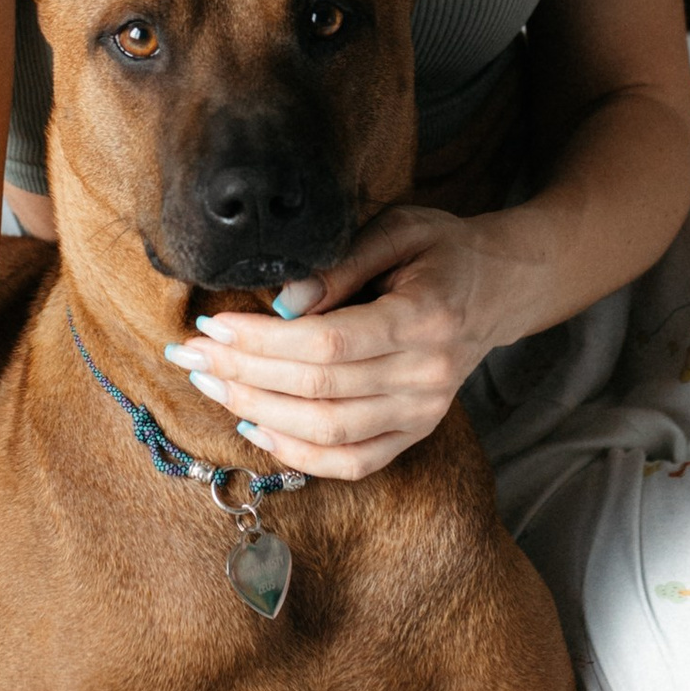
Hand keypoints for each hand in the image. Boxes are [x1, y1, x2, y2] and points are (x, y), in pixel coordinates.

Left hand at [164, 205, 538, 480]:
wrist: (500, 289)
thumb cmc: (441, 251)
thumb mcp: (398, 228)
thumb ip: (341, 262)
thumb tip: (281, 302)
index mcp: (426, 318)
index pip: (330, 343)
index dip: (263, 341)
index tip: (213, 325)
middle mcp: (428, 375)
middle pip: (319, 390)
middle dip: (243, 373)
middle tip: (189, 354)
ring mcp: (424, 413)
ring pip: (328, 432)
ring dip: (257, 411)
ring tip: (209, 383)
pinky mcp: (414, 433)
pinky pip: (350, 462)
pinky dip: (296, 452)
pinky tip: (253, 426)